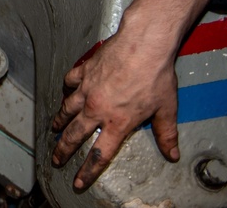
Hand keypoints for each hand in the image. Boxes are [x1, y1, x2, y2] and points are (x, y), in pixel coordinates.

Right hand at [50, 30, 179, 190]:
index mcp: (117, 122)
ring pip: (67, 110)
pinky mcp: (84, 71)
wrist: (143, 45)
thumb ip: (166, 133)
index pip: (99, 154)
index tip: (78, 181)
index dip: (87, 171)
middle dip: (63, 150)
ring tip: (54, 128)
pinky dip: (66, 88)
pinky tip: (66, 90)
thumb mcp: (166, 109)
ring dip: (60, 121)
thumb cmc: (156, 75)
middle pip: (75, 135)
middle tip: (56, 159)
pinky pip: (70, 82)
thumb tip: (172, 153)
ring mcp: (88, 89)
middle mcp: (97, 108)